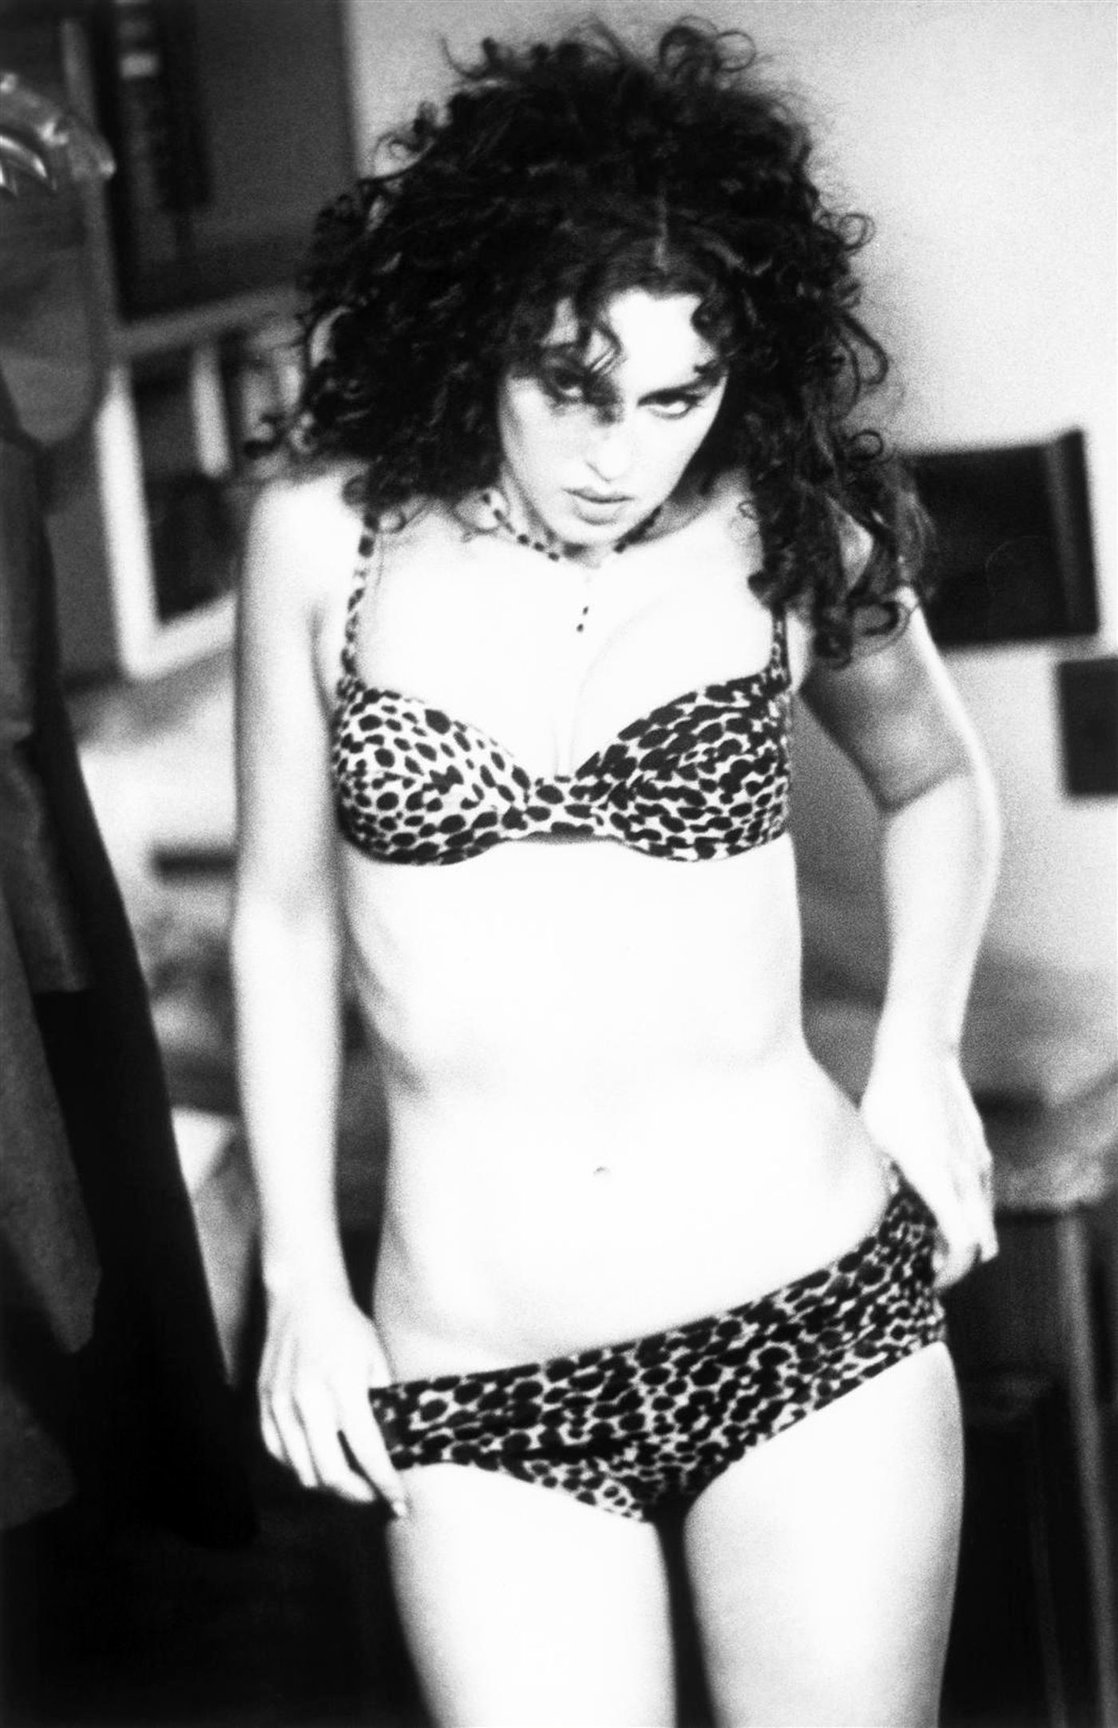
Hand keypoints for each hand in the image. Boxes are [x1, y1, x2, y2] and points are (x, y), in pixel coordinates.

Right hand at [258, 1285, 407, 1512]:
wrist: (302, 1298)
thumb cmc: (346, 1328)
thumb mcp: (377, 1359)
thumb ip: (384, 1405)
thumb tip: (396, 1449)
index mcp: (343, 1386)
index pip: (367, 1452)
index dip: (386, 1484)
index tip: (401, 1503)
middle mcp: (308, 1399)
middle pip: (330, 1474)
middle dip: (358, 1495)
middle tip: (375, 1494)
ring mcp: (281, 1403)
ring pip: (302, 1472)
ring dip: (330, 1486)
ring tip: (350, 1482)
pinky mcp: (264, 1404)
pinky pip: (279, 1454)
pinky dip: (300, 1468)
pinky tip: (319, 1462)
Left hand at [859, 1047, 997, 1287]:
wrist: (920, 1054)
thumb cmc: (888, 1099)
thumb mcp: (874, 1145)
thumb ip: (882, 1186)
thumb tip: (874, 1222)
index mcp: (939, 1179)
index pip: (963, 1244)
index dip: (950, 1271)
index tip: (927, 1278)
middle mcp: (966, 1174)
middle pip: (982, 1239)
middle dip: (960, 1261)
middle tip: (930, 1268)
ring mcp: (977, 1160)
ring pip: (983, 1216)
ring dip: (965, 1234)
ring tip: (928, 1238)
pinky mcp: (978, 1147)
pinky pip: (981, 1192)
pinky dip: (968, 1210)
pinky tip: (938, 1203)